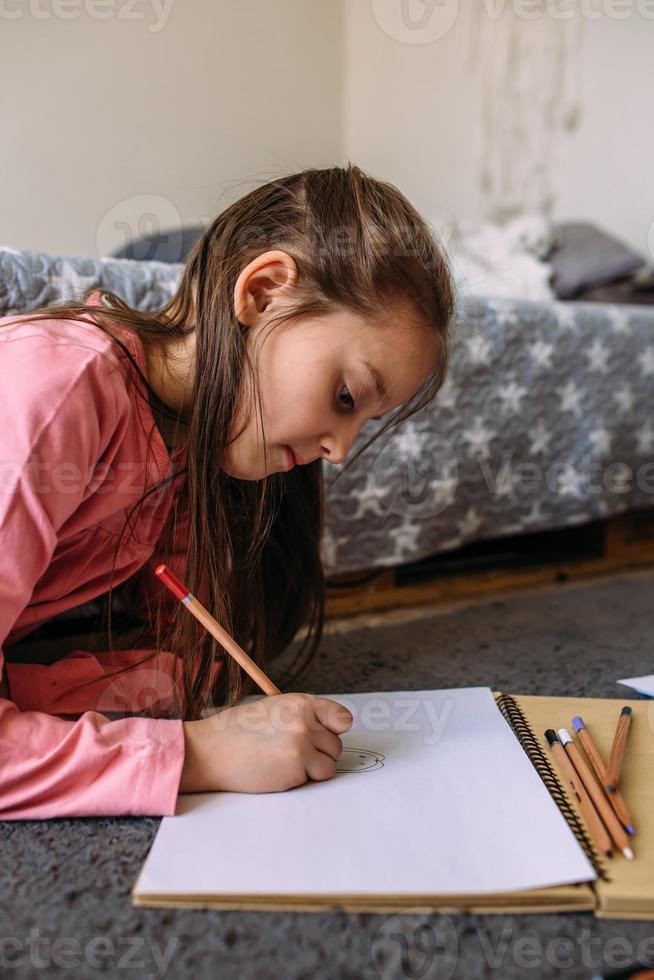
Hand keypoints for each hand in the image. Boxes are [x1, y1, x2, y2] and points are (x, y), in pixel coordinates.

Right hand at [180, 692, 352, 793]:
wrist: (210, 751)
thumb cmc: (238, 731)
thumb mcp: (273, 709)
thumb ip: (302, 716)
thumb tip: (331, 729)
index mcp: (300, 703)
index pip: (341, 717)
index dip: (336, 729)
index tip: (329, 735)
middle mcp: (304, 722)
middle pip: (335, 745)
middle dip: (319, 753)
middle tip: (291, 752)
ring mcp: (301, 746)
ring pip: (328, 765)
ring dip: (312, 769)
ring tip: (284, 762)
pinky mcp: (295, 769)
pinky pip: (312, 779)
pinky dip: (298, 780)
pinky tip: (276, 771)